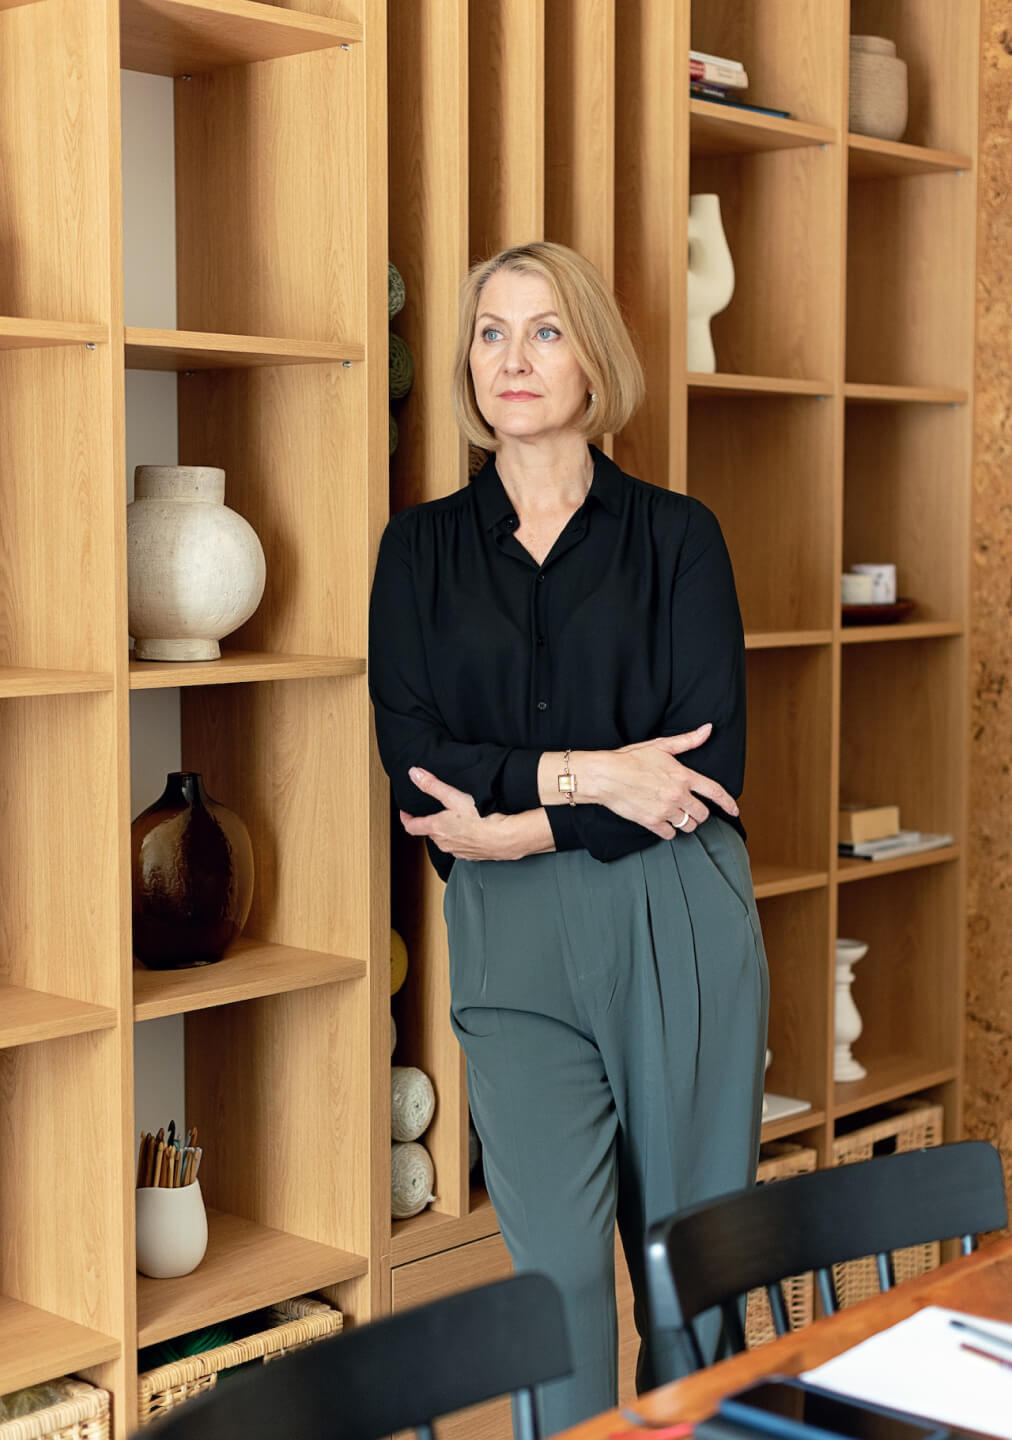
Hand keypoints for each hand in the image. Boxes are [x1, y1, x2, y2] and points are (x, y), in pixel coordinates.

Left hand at [400, 767, 551, 860]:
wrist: (505, 838)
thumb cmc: (481, 818)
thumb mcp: (454, 797)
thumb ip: (432, 785)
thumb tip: (414, 774)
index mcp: (436, 828)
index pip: (412, 826)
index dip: (406, 818)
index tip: (406, 812)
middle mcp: (443, 843)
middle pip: (430, 832)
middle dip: (431, 823)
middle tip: (435, 812)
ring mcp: (457, 851)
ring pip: (446, 841)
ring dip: (447, 832)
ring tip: (456, 821)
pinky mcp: (471, 856)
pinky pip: (461, 847)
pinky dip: (462, 839)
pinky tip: (472, 832)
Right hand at [595, 723, 738, 838]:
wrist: (605, 775)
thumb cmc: (630, 758)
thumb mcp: (661, 745)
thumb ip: (688, 740)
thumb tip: (708, 729)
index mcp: (683, 776)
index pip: (715, 791)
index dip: (728, 803)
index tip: (734, 810)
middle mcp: (677, 795)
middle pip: (702, 814)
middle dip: (699, 812)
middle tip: (689, 807)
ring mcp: (665, 810)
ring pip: (688, 826)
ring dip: (685, 822)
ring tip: (676, 814)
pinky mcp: (652, 822)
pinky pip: (670, 834)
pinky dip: (669, 830)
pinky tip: (662, 821)